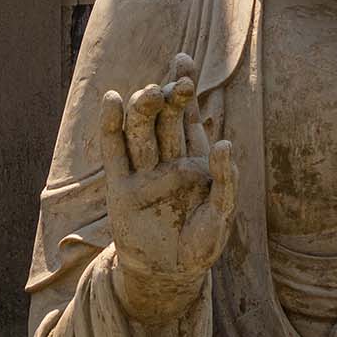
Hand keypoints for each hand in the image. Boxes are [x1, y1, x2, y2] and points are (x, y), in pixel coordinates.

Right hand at [99, 53, 236, 322]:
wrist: (170, 274)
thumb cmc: (202, 244)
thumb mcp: (222, 213)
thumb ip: (225, 178)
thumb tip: (222, 141)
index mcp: (194, 158)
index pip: (189, 115)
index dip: (185, 88)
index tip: (184, 62)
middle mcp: (167, 159)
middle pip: (164, 117)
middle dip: (169, 97)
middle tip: (174, 84)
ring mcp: (143, 171)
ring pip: (140, 129)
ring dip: (144, 108)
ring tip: (149, 93)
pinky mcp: (120, 188)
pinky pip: (114, 151)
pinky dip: (111, 125)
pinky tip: (112, 100)